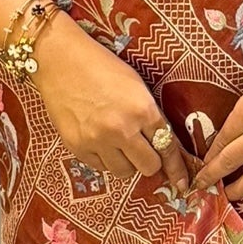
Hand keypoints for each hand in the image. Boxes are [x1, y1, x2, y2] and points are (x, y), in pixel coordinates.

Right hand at [31, 16, 190, 193]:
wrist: (60, 61)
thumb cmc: (101, 67)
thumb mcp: (136, 87)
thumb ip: (150, 116)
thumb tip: (163, 146)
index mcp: (142, 109)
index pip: (168, 147)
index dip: (177, 167)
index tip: (182, 182)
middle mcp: (122, 129)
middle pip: (149, 167)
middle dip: (150, 162)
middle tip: (143, 151)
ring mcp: (98, 140)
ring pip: (124, 172)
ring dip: (126, 162)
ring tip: (118, 143)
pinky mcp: (77, 147)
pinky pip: (100, 167)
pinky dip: (104, 158)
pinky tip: (100, 140)